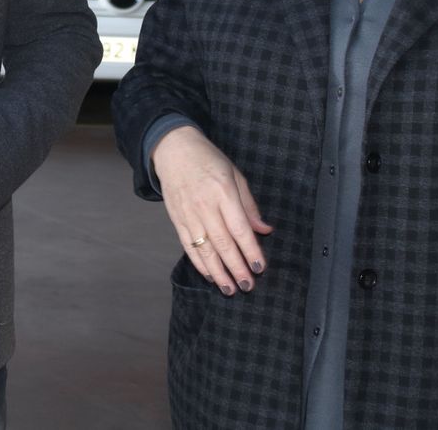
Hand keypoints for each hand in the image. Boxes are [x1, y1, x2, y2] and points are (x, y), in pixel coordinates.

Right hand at [151, 125, 272, 295]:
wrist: (173, 149)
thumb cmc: (208, 160)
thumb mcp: (235, 175)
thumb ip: (249, 205)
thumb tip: (264, 230)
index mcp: (223, 192)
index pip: (239, 228)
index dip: (250, 250)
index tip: (259, 267)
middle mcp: (204, 205)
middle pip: (222, 243)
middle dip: (236, 267)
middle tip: (247, 286)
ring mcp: (188, 213)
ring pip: (204, 249)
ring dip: (218, 272)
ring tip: (229, 289)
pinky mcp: (176, 219)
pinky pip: (189, 246)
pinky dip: (199, 263)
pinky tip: (210, 275)